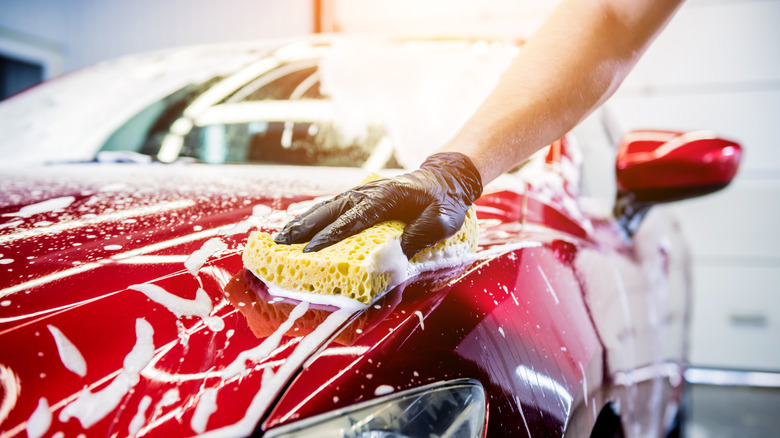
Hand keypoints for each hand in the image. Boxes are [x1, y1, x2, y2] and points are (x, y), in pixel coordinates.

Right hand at [274, 152, 482, 258]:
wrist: (447, 179)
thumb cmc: (445, 202)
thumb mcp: (442, 221)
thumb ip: (420, 235)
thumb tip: (395, 253)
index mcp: (387, 198)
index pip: (353, 220)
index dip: (330, 236)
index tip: (310, 251)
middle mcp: (369, 193)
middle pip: (331, 211)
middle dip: (305, 228)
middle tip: (281, 244)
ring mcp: (363, 193)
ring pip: (327, 207)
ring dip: (304, 222)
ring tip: (281, 239)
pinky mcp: (362, 197)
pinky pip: (334, 208)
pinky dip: (315, 218)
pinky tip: (301, 229)